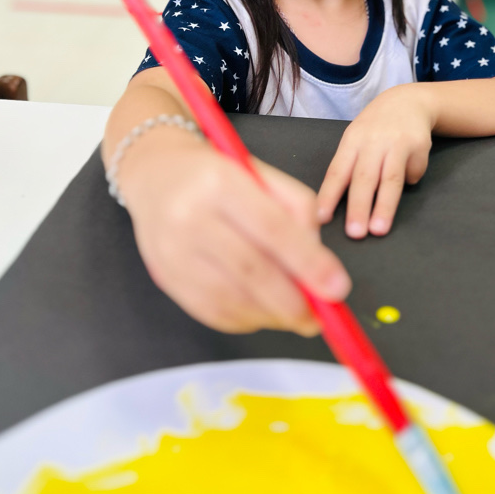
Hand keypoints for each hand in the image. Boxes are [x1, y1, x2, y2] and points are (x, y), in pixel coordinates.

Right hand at [119, 131, 350, 335]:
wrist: (157, 174)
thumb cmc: (218, 175)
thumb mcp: (262, 175)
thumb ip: (297, 212)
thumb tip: (319, 265)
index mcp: (221, 181)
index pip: (272, 228)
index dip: (308, 263)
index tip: (338, 288)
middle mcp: (190, 216)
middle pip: (251, 270)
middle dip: (293, 301)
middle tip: (319, 317)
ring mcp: (172, 250)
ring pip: (231, 299)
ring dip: (271, 315)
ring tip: (294, 314)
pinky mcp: (164, 277)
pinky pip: (211, 312)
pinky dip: (245, 320)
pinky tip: (263, 311)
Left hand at [317, 86, 433, 238]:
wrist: (408, 101)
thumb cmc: (374, 129)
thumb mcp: (355, 139)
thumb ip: (348, 167)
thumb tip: (334, 205)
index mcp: (351, 141)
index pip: (337, 171)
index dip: (329, 195)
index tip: (321, 219)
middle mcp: (373, 141)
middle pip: (364, 177)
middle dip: (358, 207)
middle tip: (354, 233)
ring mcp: (397, 142)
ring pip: (390, 179)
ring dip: (384, 206)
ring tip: (379, 230)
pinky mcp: (418, 146)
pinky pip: (411, 174)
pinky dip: (410, 180)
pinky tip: (409, 176)